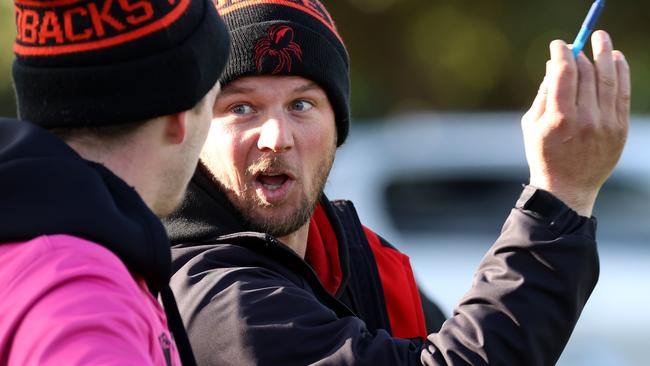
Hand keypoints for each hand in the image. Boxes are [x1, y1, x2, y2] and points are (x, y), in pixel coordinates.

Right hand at [521, 30, 629, 216]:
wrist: (568, 188)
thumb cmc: (544, 155)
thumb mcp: (532, 126)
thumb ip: (543, 95)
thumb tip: (553, 66)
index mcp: (559, 118)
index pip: (563, 74)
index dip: (561, 53)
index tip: (558, 44)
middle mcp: (585, 119)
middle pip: (586, 73)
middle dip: (580, 54)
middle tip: (576, 44)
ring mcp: (605, 123)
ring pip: (608, 79)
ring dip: (604, 54)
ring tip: (601, 39)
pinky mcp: (619, 128)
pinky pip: (622, 93)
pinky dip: (621, 72)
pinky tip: (616, 58)